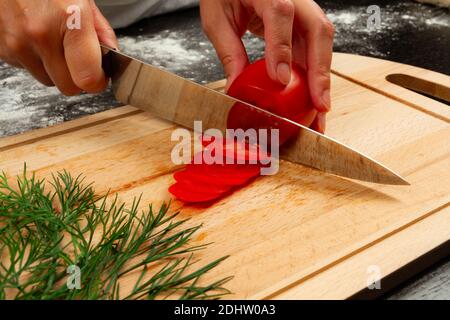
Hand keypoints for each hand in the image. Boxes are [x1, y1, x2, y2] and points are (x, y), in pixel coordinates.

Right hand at [0, 0, 117, 94]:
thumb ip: (100, 30)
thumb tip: (112, 56)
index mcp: (70, 19)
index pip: (88, 78)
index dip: (97, 81)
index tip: (100, 76)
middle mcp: (41, 34)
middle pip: (68, 86)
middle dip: (77, 78)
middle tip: (80, 60)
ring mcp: (18, 42)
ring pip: (47, 80)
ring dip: (55, 69)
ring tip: (55, 42)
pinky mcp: (3, 48)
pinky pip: (28, 68)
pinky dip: (36, 59)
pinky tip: (36, 38)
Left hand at [200, 0, 333, 132]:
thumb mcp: (217, 18)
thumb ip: (229, 51)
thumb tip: (236, 88)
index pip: (280, 14)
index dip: (282, 48)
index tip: (280, 79)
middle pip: (317, 30)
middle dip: (320, 72)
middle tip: (319, 105)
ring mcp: (302, 9)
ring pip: (321, 43)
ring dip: (322, 79)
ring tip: (320, 111)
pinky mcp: (303, 24)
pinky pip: (313, 50)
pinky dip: (314, 76)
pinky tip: (312, 98)